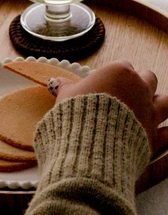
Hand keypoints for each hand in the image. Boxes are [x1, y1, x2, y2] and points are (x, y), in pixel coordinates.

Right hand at [53, 60, 167, 154]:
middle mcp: (139, 89)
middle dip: (140, 84)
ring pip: (165, 101)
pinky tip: (158, 133)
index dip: (114, 76)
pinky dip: (164, 132)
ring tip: (148, 109)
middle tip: (126, 95)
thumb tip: (58, 82)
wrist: (89, 148)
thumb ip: (66, 88)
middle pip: (148, 77)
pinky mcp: (154, 136)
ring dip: (158, 103)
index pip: (123, 66)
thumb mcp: (65, 98)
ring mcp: (150, 112)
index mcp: (118, 73)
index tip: (105, 85)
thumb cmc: (75, 117)